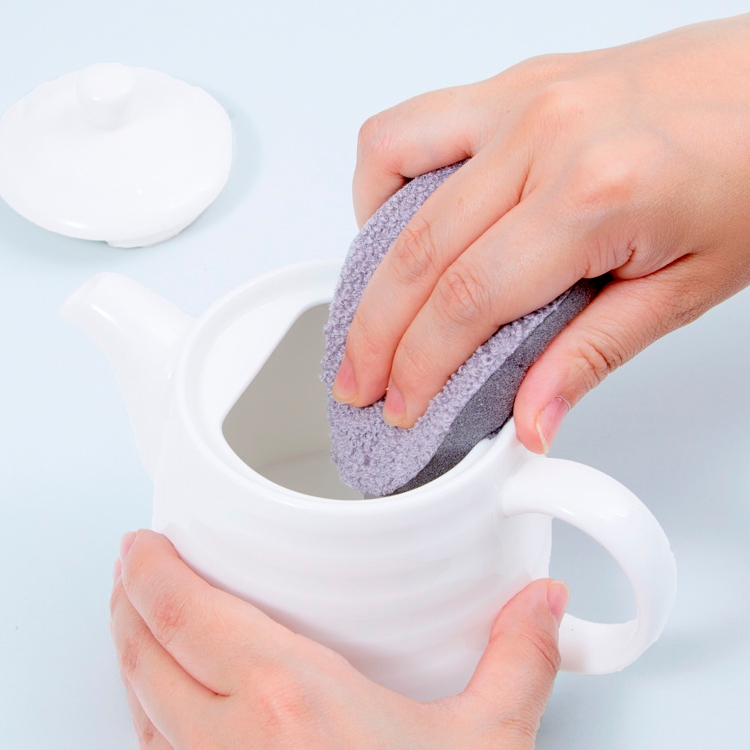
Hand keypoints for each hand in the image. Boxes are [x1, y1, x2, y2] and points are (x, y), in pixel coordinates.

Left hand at [111, 530, 567, 748]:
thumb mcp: (487, 746)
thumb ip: (518, 661)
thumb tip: (542, 602)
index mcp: (290, 701)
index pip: (185, 615)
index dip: (149, 571)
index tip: (143, 542)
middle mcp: (231, 747)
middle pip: (144, 654)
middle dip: (128, 602)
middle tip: (133, 569)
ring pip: (138, 707)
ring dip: (132, 655)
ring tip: (141, 621)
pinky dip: (148, 716)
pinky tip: (167, 707)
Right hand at [333, 13, 749, 452]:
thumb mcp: (686, 290)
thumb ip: (591, 356)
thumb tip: (531, 417)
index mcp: (595, 194)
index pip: (467, 300)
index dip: (420, 367)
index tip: (400, 404)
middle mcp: (545, 135)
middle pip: (418, 251)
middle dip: (374, 334)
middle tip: (361, 380)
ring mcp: (522, 100)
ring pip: (393, 176)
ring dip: (368, 256)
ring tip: (372, 310)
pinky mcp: (514, 85)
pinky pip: (413, 123)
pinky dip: (383, 178)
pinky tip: (398, 222)